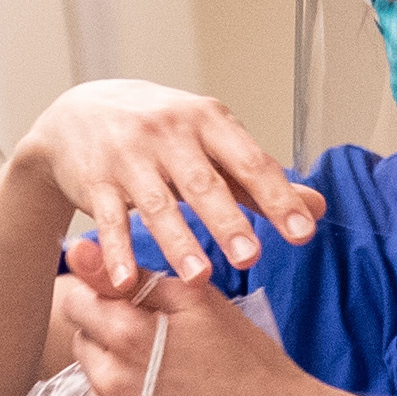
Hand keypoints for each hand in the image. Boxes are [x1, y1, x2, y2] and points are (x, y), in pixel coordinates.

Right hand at [15, 79, 316, 295]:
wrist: (78, 113)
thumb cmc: (160, 133)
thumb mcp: (210, 143)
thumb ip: (258, 179)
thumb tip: (318, 208)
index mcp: (208, 120)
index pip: (249, 162)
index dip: (277, 198)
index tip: (302, 234)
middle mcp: (168, 132)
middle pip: (202, 183)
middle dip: (226, 221)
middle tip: (250, 257)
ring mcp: (128, 155)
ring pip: (157, 205)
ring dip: (178, 242)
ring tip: (200, 278)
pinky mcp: (95, 180)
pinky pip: (108, 220)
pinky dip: (116, 252)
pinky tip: (126, 281)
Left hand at [61, 273, 332, 395]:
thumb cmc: (247, 363)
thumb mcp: (200, 304)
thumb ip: (134, 277)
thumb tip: (75, 249)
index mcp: (128, 335)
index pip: (76, 302)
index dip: (103, 300)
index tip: (132, 311)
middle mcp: (109, 382)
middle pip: (83, 343)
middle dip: (111, 340)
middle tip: (162, 353)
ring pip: (92, 384)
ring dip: (117, 381)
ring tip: (168, 389)